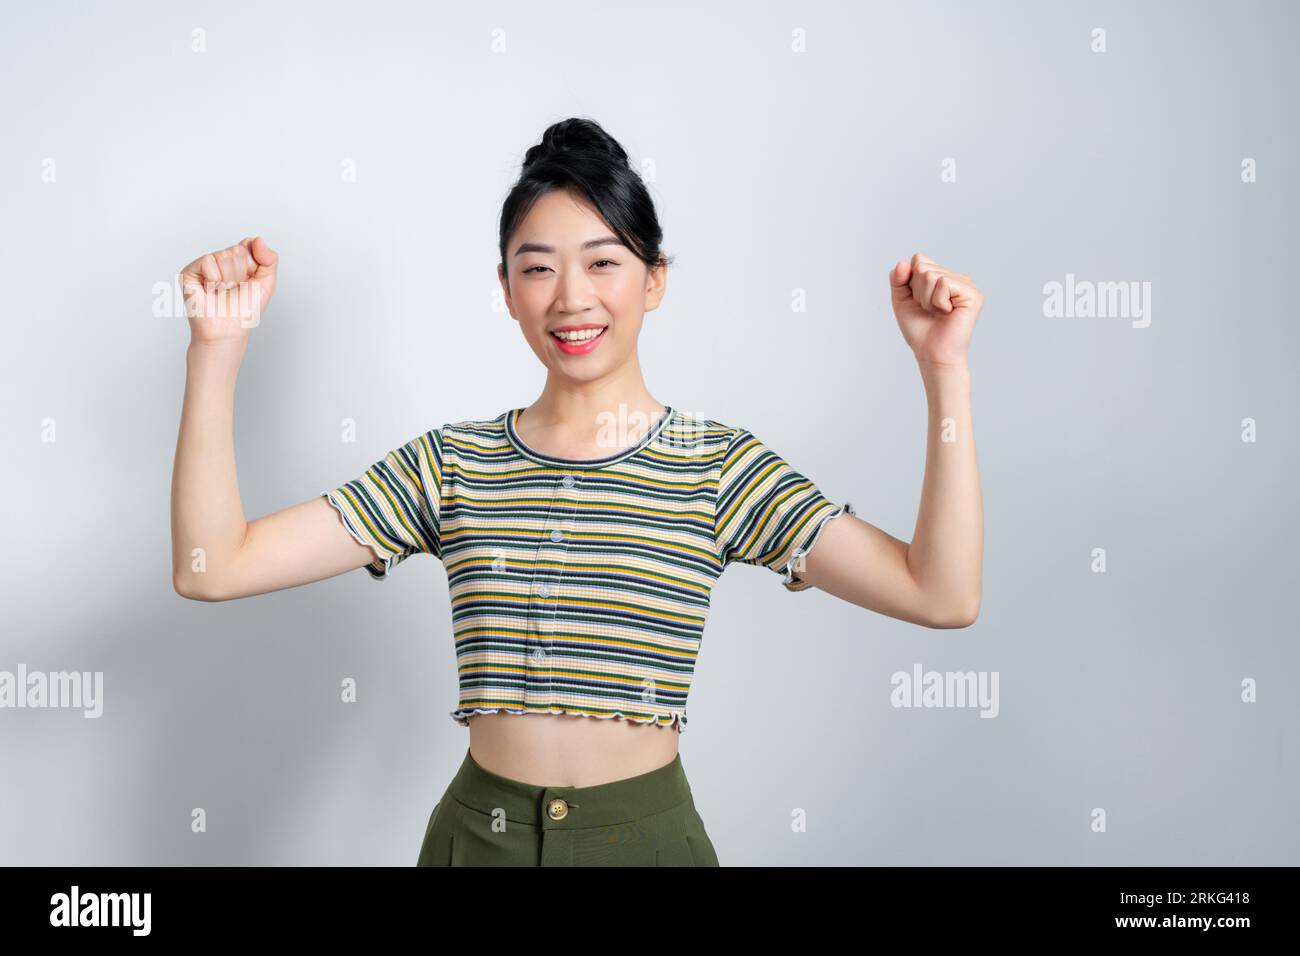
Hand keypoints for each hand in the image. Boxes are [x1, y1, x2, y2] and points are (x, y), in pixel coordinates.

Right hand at [180, 237, 278, 347]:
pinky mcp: (190, 271)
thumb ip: (270, 259)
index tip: (249, 280)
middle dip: (242, 274)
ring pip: (224, 256)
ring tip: (222, 292)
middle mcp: (221, 260)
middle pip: (238, 250)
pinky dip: (215, 280)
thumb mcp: (266, 283)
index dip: (253, 265)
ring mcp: (205, 265)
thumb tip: (257, 239)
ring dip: (229, 279)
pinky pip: (208, 261)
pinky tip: (211, 291)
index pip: (249, 244)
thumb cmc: (244, 310)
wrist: (228, 330)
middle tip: (234, 289)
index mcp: (238, 260)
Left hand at [889, 252, 981, 369]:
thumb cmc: (920, 329)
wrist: (931, 353)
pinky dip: (937, 302)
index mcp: (942, 276)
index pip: (919, 259)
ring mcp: (966, 284)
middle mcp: (956, 277)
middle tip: (930, 310)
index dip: (911, 282)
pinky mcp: (972, 294)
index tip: (919, 301)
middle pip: (923, 266)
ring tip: (938, 312)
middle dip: (918, 292)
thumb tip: (904, 262)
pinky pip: (943, 283)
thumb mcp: (901, 300)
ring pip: (931, 275)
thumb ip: (898, 279)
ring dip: (927, 299)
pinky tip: (947, 313)